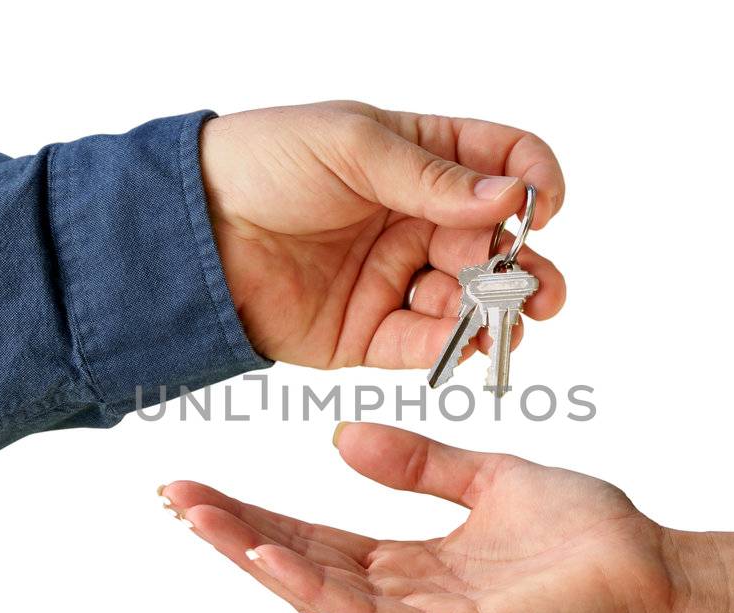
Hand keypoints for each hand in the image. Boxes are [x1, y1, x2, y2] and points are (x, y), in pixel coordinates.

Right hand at [160, 422, 675, 612]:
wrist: (655, 567)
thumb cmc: (585, 532)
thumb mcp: (486, 475)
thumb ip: (417, 461)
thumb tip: (342, 436)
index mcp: (411, 562)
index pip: (312, 534)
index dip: (253, 510)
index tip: (198, 483)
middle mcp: (407, 597)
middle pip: (301, 563)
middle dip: (233, 532)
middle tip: (174, 496)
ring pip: (321, 592)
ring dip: (256, 556)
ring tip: (202, 520)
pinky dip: (316, 588)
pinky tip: (272, 557)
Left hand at [199, 101, 566, 368]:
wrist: (190, 230)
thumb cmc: (261, 163)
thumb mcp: (349, 146)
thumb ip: (429, 176)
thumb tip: (507, 197)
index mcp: (419, 158)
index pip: (501, 163)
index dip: (533, 182)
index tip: (542, 207)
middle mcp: (417, 219)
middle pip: (497, 244)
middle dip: (529, 268)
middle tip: (542, 292)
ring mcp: (396, 276)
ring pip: (470, 300)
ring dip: (495, 312)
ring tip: (501, 321)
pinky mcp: (369, 331)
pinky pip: (423, 343)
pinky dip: (450, 346)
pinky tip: (464, 342)